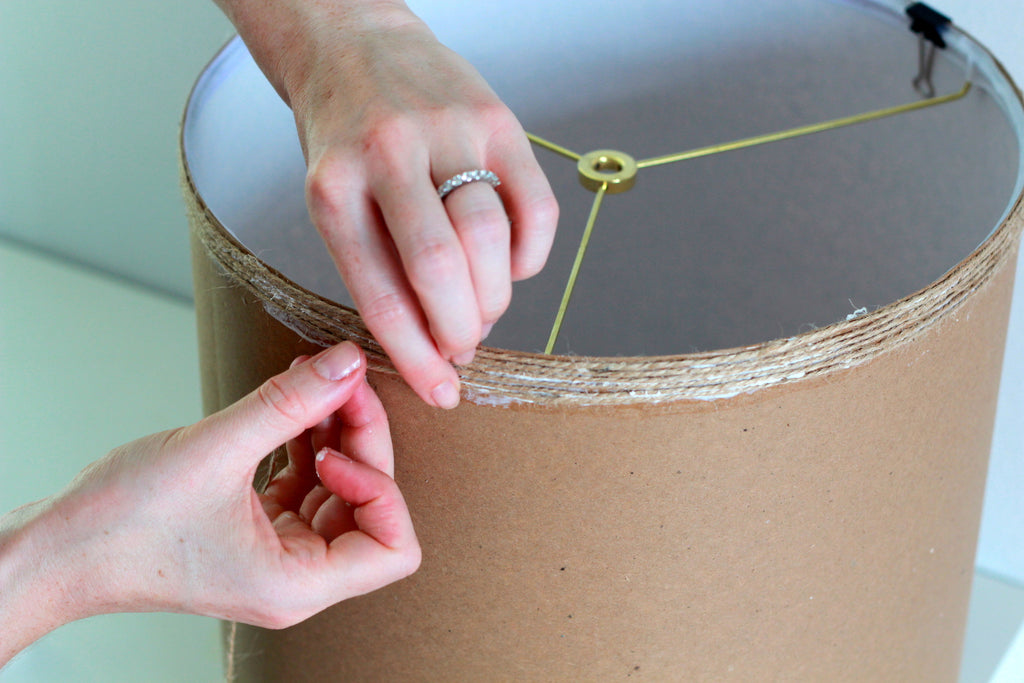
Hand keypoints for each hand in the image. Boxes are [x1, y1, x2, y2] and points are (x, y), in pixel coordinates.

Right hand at [0, 342, 419, 664]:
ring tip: (315, 380)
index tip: (339, 446)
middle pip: (371, 505)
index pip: (396, 549)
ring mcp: (279, 551)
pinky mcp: (258, 526)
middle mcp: (299, 575)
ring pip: (340, 487)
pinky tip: (293, 399)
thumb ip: (291, 403)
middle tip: (342, 380)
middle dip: (362, 440)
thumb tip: (349, 362)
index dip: (384, 489)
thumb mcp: (215, 450)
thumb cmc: (121, 525)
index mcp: (299, 584)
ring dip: (336, 432)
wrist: (57, 548)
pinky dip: (306, 439)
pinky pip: (305, 480)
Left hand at [216, 0, 559, 407]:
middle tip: (463, 348)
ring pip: (491, 240)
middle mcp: (389, 155)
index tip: (440, 391)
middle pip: (441, 271)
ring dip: (495, 298)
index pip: (382, 296)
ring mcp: (448, 132)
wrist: (356, 42)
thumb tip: (433, 343)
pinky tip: (511, 264)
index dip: (417, 358)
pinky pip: (535, 208)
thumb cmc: (343, 135)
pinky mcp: (498, 118)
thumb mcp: (332, 197)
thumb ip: (378, 262)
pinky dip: (530, 255)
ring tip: (483, 308)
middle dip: (461, 332)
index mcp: (333, 187)